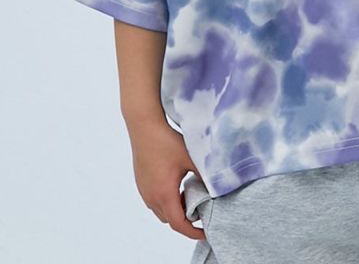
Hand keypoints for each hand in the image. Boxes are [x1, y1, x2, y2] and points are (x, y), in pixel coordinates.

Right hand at [126, 115, 208, 241]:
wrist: (144, 127)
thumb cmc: (166, 141)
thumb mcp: (191, 158)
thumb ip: (204, 175)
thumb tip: (217, 186)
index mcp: (164, 194)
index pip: (179, 224)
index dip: (193, 232)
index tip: (206, 232)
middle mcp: (151, 197)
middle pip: (170, 219)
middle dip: (185, 219)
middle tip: (201, 208)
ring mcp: (144, 190)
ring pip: (161, 211)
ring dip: (175, 209)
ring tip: (190, 195)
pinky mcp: (141, 183)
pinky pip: (154, 200)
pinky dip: (167, 200)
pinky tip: (177, 184)